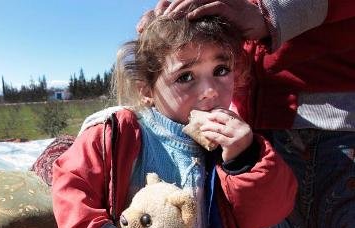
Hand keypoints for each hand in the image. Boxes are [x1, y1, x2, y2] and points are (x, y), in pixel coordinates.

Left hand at [139, 0, 268, 40]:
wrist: (256, 23)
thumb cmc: (229, 29)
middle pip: (178, 2)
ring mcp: (216, 1)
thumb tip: (167, 54)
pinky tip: (189, 18)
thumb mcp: (204, 34)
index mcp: (195, 6)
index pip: (170, 6)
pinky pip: (211, 5)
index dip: (155, 14)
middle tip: (152, 24)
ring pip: (193, 1)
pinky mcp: (228, 6)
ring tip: (168, 19)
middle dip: (163, 12)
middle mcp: (204, 1)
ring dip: (179, 10)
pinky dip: (199, 10)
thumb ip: (188, 39)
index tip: (141, 29)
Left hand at [199, 108, 252, 161]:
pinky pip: (218, 137)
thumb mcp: (236, 133)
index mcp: (244, 125)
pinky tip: (205, 134)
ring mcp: (238, 137)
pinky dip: (210, 135)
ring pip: (220, 128)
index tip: (213, 111)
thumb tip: (215, 113)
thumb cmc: (236, 144)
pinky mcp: (231, 145)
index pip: (232, 115)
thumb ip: (230, 124)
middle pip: (227, 119)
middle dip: (215, 116)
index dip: (222, 111)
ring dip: (210, 127)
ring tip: (203, 127)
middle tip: (207, 117)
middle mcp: (243, 130)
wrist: (241, 160)